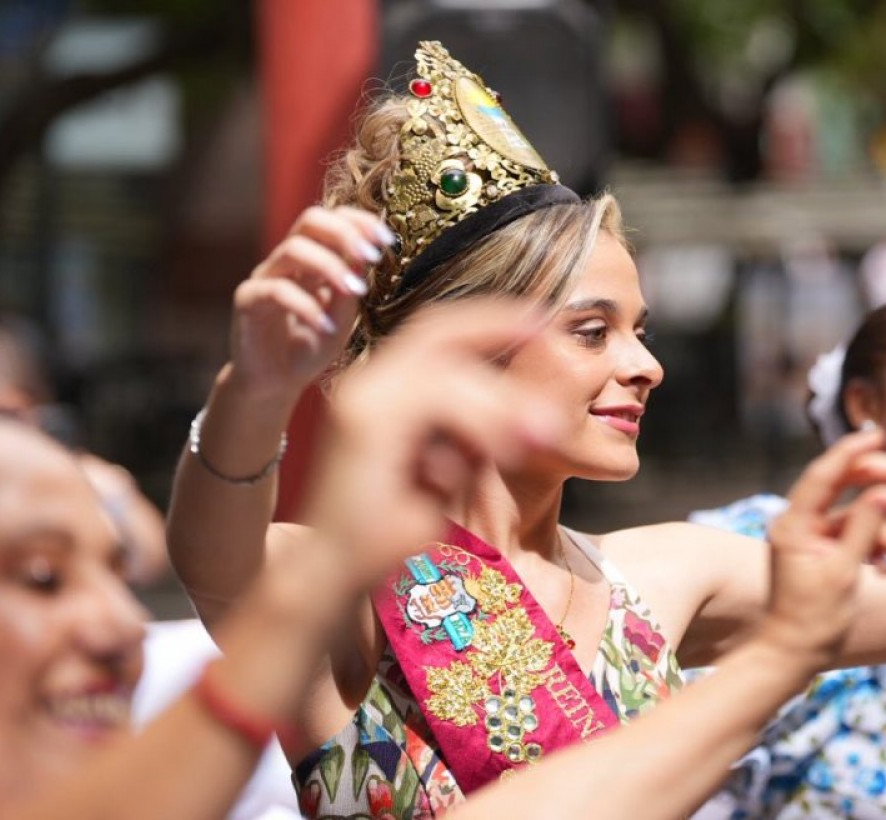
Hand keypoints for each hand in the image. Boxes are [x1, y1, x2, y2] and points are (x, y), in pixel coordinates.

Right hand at [227, 207, 393, 401]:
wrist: (277, 383)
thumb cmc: (311, 347)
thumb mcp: (342, 318)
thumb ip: (350, 288)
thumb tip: (364, 256)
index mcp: (313, 259)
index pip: (332, 219)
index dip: (360, 221)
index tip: (388, 240)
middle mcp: (287, 261)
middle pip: (309, 220)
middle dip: (344, 232)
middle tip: (372, 255)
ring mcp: (265, 277)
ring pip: (294, 249)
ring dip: (330, 266)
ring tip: (355, 291)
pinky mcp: (248, 300)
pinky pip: (276, 290)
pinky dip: (306, 306)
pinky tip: (324, 327)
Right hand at [296, 300, 564, 585]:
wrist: (336, 567)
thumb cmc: (392, 522)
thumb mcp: (450, 464)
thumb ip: (481, 431)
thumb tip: (541, 418)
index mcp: (385, 384)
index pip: (440, 329)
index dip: (492, 317)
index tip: (543, 318)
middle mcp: (369, 381)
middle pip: (441, 333)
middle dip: (499, 333)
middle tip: (549, 345)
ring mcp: (363, 399)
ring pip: (446, 373)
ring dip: (497, 406)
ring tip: (536, 438)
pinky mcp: (364, 426)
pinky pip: (433, 403)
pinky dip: (469, 429)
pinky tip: (481, 463)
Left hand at [757, 429, 885, 669]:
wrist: (791, 658)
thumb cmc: (813, 621)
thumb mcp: (844, 573)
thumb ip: (866, 529)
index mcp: (793, 525)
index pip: (824, 474)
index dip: (852, 451)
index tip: (878, 434)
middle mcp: (796, 525)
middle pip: (838, 485)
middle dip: (877, 481)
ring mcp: (807, 538)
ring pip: (852, 516)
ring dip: (884, 529)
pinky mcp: (818, 553)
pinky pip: (851, 536)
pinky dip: (874, 546)